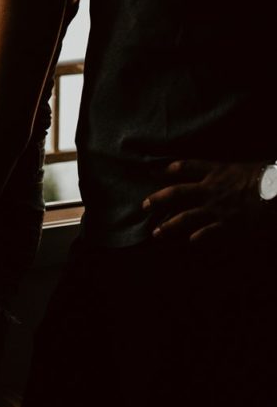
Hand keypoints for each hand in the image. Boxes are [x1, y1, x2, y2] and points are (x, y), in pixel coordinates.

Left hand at [143, 159, 264, 243]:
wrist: (276, 189)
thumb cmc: (266, 174)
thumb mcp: (245, 165)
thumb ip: (231, 170)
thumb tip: (230, 172)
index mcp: (216, 170)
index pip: (185, 166)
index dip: (167, 168)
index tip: (153, 171)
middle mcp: (210, 188)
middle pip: (177, 192)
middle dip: (158, 199)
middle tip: (144, 205)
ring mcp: (217, 208)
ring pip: (185, 217)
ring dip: (169, 225)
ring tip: (156, 232)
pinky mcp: (228, 224)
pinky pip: (207, 233)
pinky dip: (198, 237)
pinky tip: (190, 242)